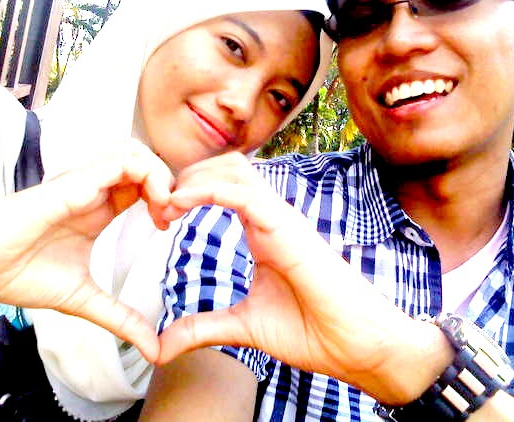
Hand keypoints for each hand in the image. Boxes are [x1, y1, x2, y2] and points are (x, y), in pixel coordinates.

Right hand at [0, 139, 172, 362]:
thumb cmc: (20, 274)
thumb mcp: (85, 301)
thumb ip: (121, 319)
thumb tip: (153, 350)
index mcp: (99, 209)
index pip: (144, 186)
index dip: (165, 199)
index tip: (166, 227)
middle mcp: (96, 190)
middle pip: (146, 163)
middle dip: (170, 183)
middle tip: (172, 215)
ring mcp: (87, 183)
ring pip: (138, 154)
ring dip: (161, 176)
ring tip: (164, 208)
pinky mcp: (76, 182)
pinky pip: (122, 162)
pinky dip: (148, 175)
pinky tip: (153, 203)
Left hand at [157, 153, 450, 404]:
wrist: (356, 347)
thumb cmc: (312, 330)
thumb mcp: (242, 326)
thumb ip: (202, 327)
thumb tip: (161, 346)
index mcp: (263, 230)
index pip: (224, 186)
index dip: (188, 191)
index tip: (159, 216)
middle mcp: (272, 216)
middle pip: (226, 167)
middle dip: (187, 175)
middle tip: (157, 205)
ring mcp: (282, 219)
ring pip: (234, 169)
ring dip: (194, 177)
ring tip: (166, 204)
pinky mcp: (289, 229)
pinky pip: (245, 194)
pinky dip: (208, 190)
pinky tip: (180, 205)